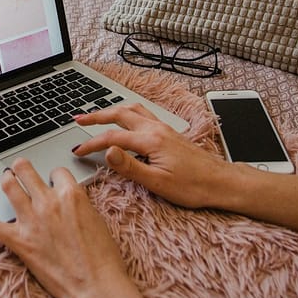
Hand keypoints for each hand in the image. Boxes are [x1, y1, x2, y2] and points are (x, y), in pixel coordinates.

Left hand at [0, 158, 154, 297]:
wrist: (95, 286)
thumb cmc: (102, 258)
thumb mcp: (96, 218)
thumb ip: (78, 204)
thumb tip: (67, 200)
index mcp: (71, 195)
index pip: (57, 172)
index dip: (55, 176)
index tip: (53, 180)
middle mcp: (48, 203)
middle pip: (26, 170)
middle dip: (22, 167)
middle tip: (20, 168)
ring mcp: (31, 221)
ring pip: (8, 187)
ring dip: (6, 180)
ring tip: (6, 179)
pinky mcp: (19, 242)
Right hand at [72, 103, 229, 208]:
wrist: (221, 182)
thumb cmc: (193, 187)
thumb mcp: (157, 182)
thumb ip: (129, 166)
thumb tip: (107, 150)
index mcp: (150, 140)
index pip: (112, 138)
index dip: (91, 144)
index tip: (76, 151)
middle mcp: (156, 129)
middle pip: (120, 114)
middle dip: (96, 116)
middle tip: (78, 120)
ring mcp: (164, 128)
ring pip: (132, 110)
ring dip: (112, 111)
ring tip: (98, 116)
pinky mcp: (169, 133)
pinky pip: (143, 114)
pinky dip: (128, 113)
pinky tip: (126, 120)